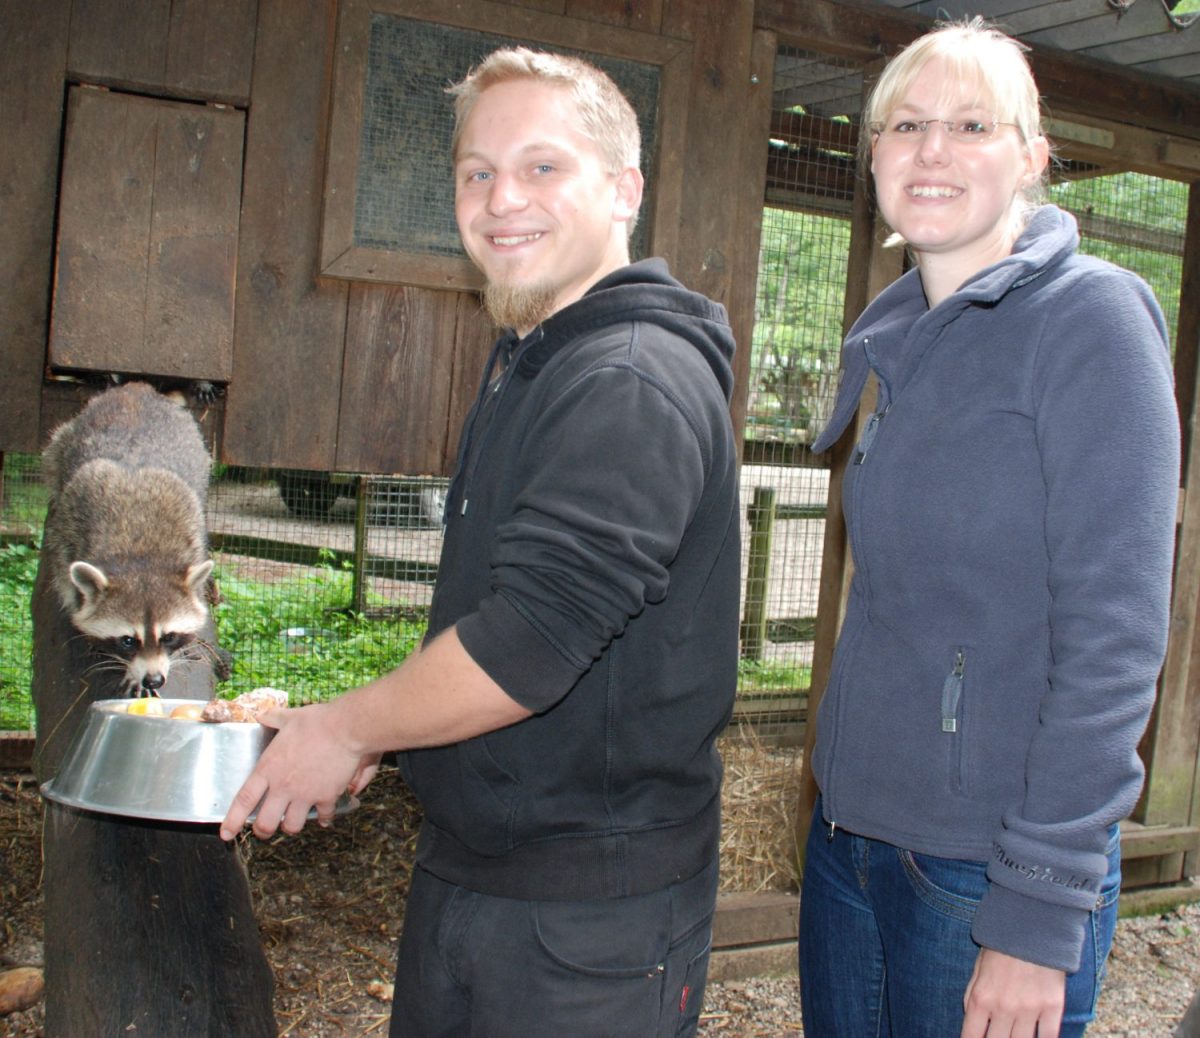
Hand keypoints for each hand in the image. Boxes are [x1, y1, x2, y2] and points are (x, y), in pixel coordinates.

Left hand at [218, 702, 371, 841]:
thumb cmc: (316, 721)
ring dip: (291, 826)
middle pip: (266, 823)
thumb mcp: (289, 717)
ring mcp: (305, 794)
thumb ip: (273, 718)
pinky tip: (325, 818)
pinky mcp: (326, 796)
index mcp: (269, 769)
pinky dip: (324, 819)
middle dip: (263, 831)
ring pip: (292, 826)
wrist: (345, 729)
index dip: (233, 820)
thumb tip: (262, 714)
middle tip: (265, 830)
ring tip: (293, 821)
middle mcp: (283, 786)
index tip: (226, 834)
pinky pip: (324, 816)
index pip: (244, 800)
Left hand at [962, 948, 1065, 1037]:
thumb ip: (972, 996)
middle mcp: (1004, 1007)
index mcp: (982, 997)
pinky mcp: (1052, 1007)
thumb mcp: (978, 968)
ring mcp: (1030, 1009)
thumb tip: (972, 1019)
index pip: (972, 1036)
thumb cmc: (1001, 947)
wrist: (1032, 927)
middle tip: (997, 1035)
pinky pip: (1049, 1037)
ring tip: (1014, 1035)